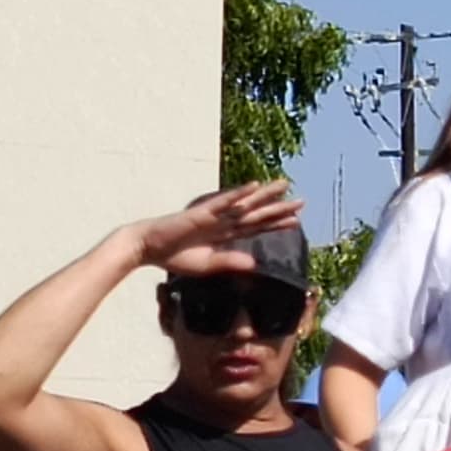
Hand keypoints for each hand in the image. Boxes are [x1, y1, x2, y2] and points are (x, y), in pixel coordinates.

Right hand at [135, 181, 302, 276]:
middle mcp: (223, 222)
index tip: (296, 221)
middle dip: (278, 208)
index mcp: (224, 235)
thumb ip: (230, 263)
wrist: (148, 248)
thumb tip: (255, 265)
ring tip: (284, 185)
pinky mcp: (202, 212)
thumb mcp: (207, 265)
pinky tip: (254, 187)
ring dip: (264, 195)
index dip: (275, 224)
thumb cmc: (174, 256)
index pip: (256, 228)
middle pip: (256, 213)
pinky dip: (238, 194)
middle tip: (302, 201)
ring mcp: (214, 215)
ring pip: (245, 203)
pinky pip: (223, 202)